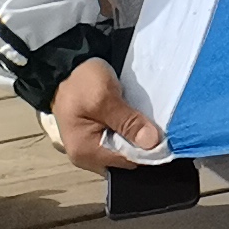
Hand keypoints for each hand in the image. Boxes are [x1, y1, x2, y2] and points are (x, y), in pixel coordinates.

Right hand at [48, 56, 165, 175]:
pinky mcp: (97, 135)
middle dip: (142, 142)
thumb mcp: (105, 99)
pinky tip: (137, 117)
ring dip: (136, 134)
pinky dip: (129, 129)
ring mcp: (91, 147)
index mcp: (86, 153)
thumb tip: (152, 143)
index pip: (127, 162)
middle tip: (158, 123)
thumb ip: (128, 122)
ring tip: (149, 119)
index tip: (164, 134)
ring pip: (125, 147)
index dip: (147, 149)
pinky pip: (119, 138)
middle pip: (126, 158)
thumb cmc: (81, 82)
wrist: (64, 67)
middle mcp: (88, 157)